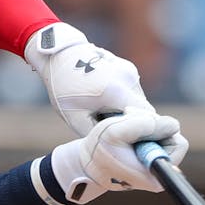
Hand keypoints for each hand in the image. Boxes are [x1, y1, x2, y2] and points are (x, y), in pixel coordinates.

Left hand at [24, 22, 154, 134]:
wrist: (59, 55)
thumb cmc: (64, 88)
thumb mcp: (75, 118)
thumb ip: (98, 135)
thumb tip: (114, 149)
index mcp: (115, 92)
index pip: (146, 119)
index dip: (144, 133)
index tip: (136, 144)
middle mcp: (127, 79)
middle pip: (144, 110)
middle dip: (134, 123)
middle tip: (116, 131)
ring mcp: (129, 70)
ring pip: (138, 100)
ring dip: (128, 110)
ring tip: (104, 111)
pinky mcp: (128, 67)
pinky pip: (133, 90)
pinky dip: (124, 98)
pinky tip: (104, 98)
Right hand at [48, 112, 187, 204]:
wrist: (87, 162)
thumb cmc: (98, 150)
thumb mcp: (116, 131)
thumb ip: (144, 124)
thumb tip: (173, 125)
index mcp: (155, 174)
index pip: (178, 144)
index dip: (161, 131)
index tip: (139, 134)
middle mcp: (159, 174)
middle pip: (172, 137)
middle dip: (152, 125)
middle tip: (129, 125)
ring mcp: (154, 167)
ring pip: (163, 134)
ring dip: (145, 125)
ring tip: (125, 128)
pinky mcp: (149, 160)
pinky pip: (155, 137)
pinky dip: (142, 129)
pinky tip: (126, 132)